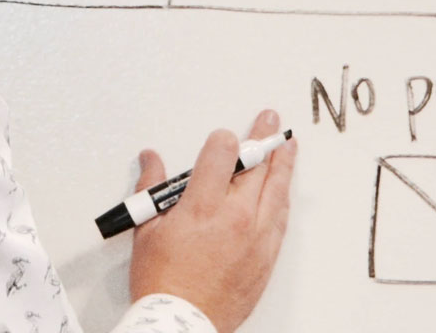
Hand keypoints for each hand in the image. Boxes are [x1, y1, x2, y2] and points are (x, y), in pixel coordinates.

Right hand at [128, 109, 297, 332]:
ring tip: (288, 147)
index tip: (225, 137)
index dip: (224, 139)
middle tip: (270, 122)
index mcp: (204, 207)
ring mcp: (256, 238)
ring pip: (277, 190)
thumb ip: (152, 189)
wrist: (182, 325)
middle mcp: (235, 218)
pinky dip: (284, 199)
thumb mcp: (147, 231)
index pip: (223, 153)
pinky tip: (285, 189)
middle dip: (264, 138)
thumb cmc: (163, 283)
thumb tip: (150, 160)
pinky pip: (282, 219)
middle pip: (258, 166)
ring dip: (283, 165)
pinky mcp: (266, 257)